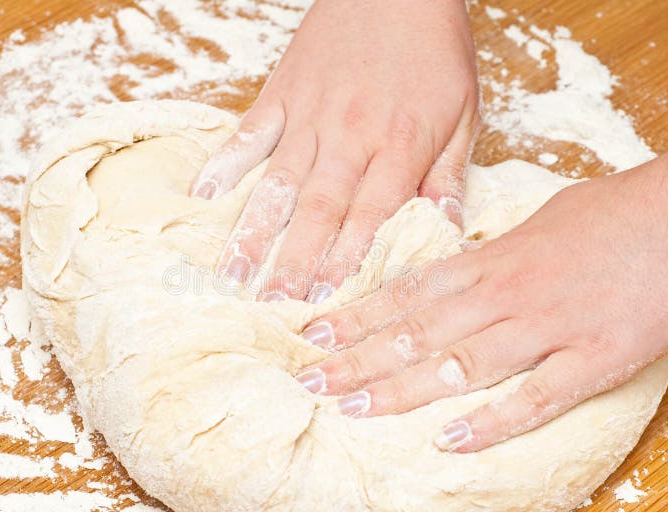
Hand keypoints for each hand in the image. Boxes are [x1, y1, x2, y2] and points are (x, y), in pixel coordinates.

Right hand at [191, 0, 480, 301]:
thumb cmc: (434, 48)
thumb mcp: (465, 110)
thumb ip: (450, 173)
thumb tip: (448, 230)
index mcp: (399, 146)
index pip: (370, 216)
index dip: (348, 263)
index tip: (329, 303)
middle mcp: (349, 137)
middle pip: (319, 210)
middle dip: (295, 264)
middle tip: (274, 308)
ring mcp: (309, 114)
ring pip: (278, 182)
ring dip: (255, 230)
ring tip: (233, 273)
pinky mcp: (283, 92)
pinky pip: (250, 132)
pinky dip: (225, 162)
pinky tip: (202, 196)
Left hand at [296, 122, 667, 451]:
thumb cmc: (618, 211)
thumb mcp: (540, 220)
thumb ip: (493, 251)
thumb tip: (458, 266)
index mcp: (493, 259)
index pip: (407, 292)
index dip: (357, 316)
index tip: (314, 334)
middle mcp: (507, 294)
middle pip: (417, 332)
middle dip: (357, 357)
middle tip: (307, 377)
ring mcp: (548, 329)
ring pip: (458, 365)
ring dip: (399, 390)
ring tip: (350, 408)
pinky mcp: (595, 360)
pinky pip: (535, 398)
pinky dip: (492, 423)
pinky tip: (449, 441)